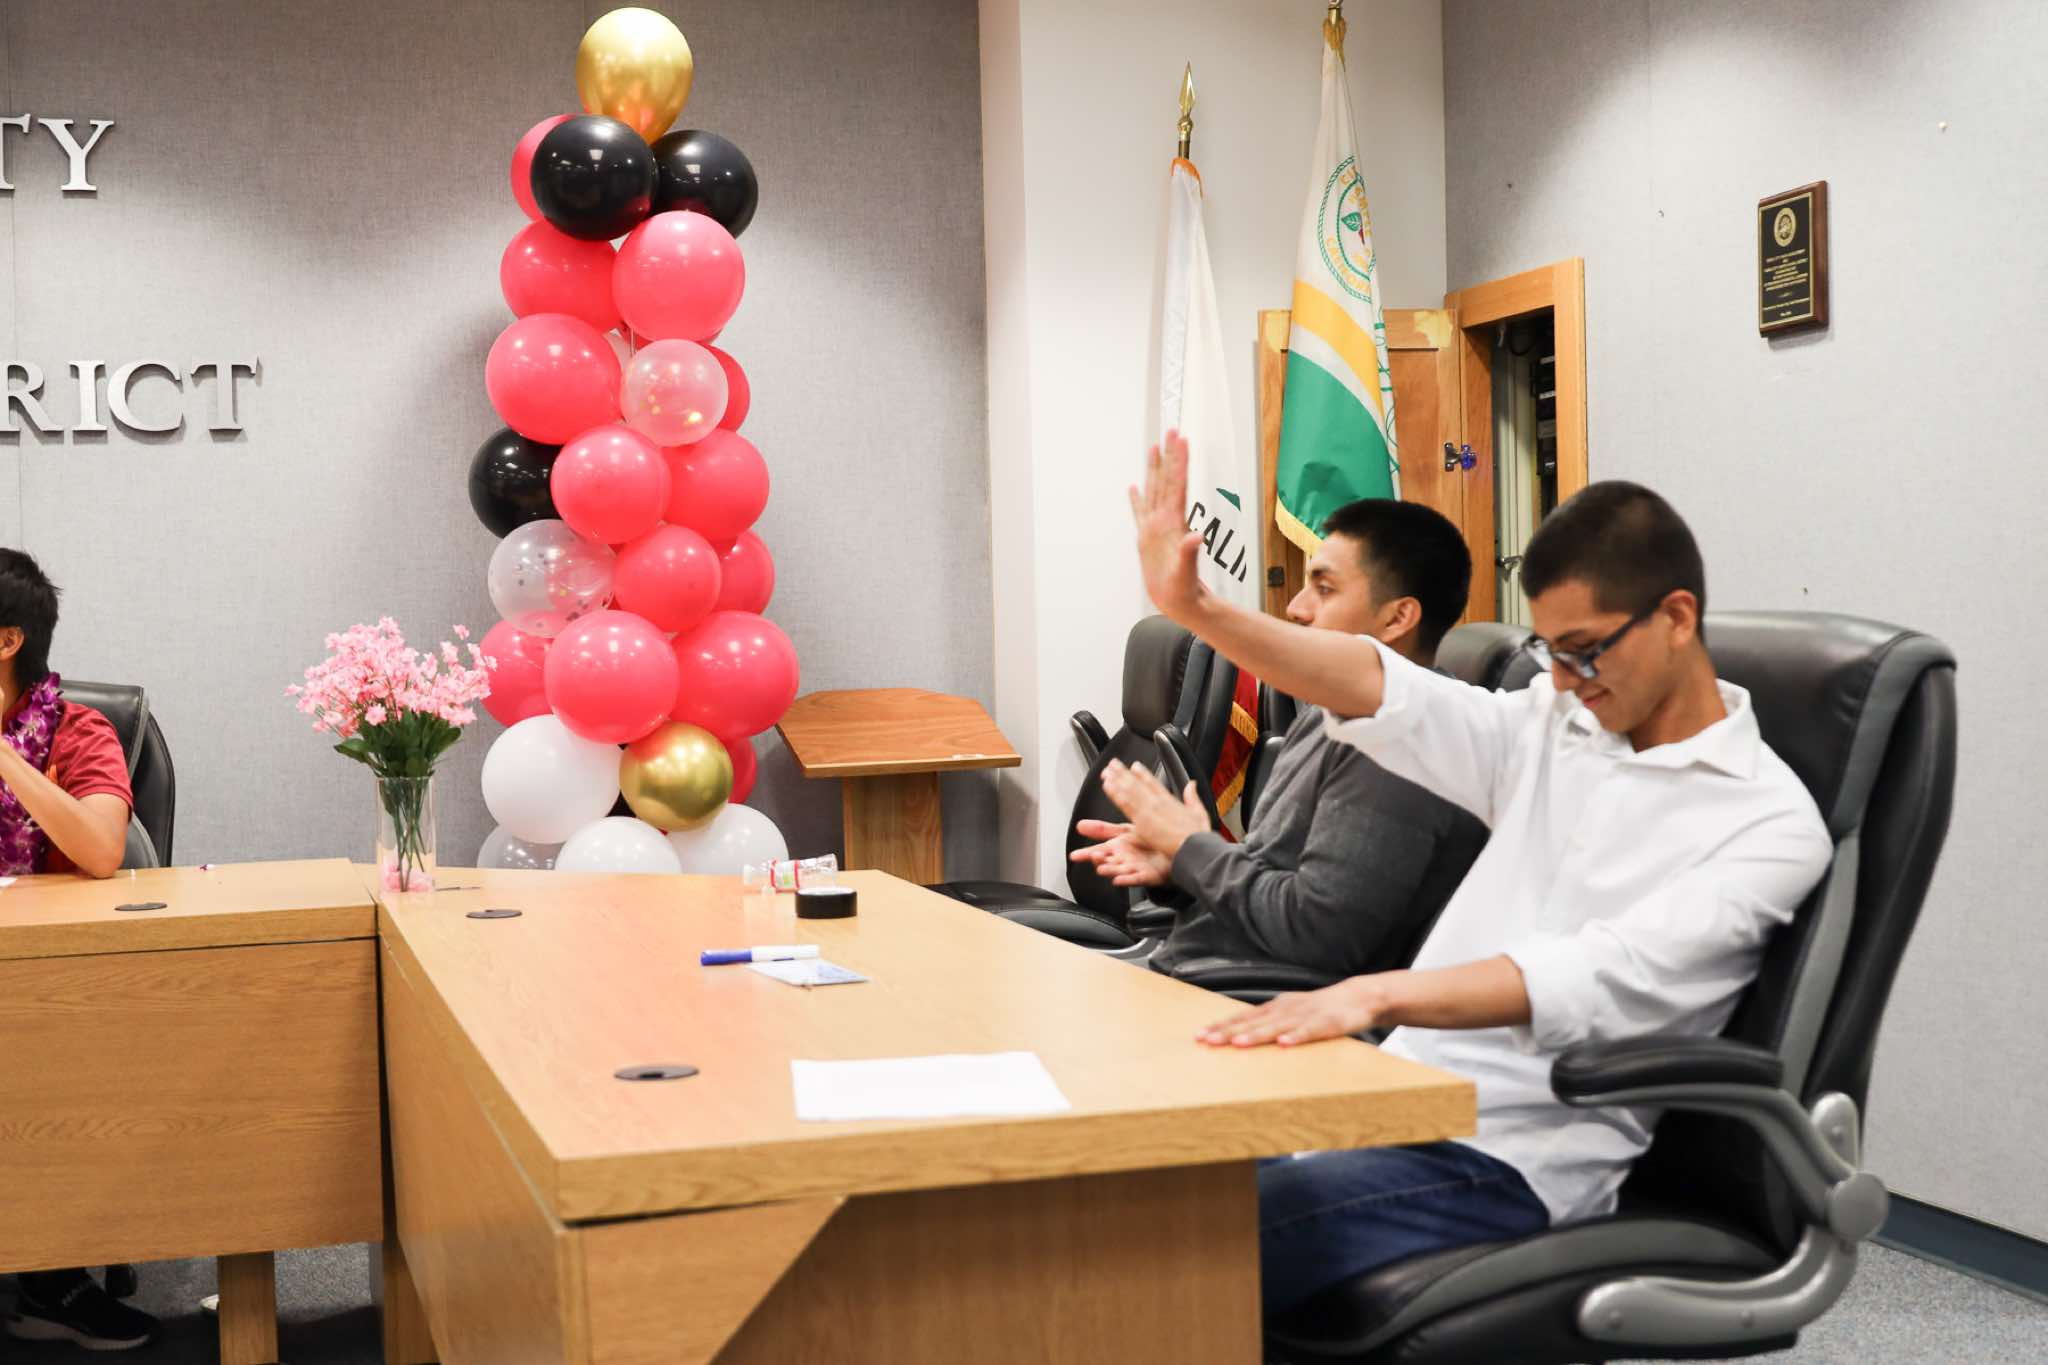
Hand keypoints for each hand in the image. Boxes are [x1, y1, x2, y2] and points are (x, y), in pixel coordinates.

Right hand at [1069, 821, 1172, 886]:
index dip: (1085, 854)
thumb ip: (1102, 829)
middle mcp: (1122, 860)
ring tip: (1101, 868)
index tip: (1074, 856)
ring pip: (1119, 871)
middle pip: (1106, 861)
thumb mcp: (1123, 832)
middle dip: (1098, 860)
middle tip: (1092, 856)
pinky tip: (1119, 879)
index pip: (1097, 851)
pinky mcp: (1147, 876)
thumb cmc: (1147, 843)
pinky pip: (1136, 879)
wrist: (1171, 851)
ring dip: (1110, 871)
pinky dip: (1127, 880)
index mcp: (1116, 848)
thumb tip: (1080, 824)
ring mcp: (1133, 869)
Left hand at [1100, 758, 1209, 859]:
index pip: (1153, 783)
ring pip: (1128, 791)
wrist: (1193, 848)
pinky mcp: (1142, 822)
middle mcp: (1157, 802)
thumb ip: (1192, 796)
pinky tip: (1108, 786)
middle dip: (1124, 773)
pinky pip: (1125, 804)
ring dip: (1116, 780)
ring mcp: (1148, 811)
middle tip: (1113, 764)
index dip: (1142, 773)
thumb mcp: (1199, 812)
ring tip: (1106, 772)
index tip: (1135, 766)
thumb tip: (1192, 784)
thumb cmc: (1197, 836)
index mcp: (1170, 800)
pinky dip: (1116, 794)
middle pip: (1136, 784)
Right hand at [1130, 430, 1207, 621]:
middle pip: (1167, 480)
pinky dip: (1136, 499)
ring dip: (1155, 468)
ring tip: (1154, 447)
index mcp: (1172, 524)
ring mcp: (1156, 528)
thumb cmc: (1183, 592)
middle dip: (1169, 455)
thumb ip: (1189, 554)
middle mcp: (1165, 521)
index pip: (1177, 485)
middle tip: (1172, 430)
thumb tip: (1195, 537)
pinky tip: (1133, 488)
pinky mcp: (1148, 539)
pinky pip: (1139, 513)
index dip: (1178, 462)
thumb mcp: (1185, 574)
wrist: (1181, 604)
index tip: (1181, 440)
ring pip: (1155, 490)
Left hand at [1198, 976, 1386, 1047]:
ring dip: (1256, 1035)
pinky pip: (1309, 1032)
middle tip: (1206, 1040)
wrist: (1358, 997)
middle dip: (1228, 1031)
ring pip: (1277, 1027)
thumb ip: (1268, 1022)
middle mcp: (1286, 1009)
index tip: (1199, 1035)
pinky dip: (1296, 1037)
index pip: (1242, 1017)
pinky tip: (1284, 1044)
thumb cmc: (1319, 1008)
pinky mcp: (1326, 1023)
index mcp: (1276, 1007)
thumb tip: (1240, 1035)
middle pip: (1252, 1022)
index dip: (1221, 1026)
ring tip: (1236, 1043)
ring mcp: (1305, 1015)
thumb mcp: (1290, 1012)